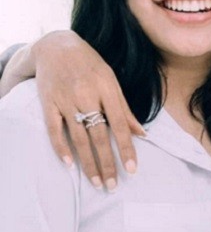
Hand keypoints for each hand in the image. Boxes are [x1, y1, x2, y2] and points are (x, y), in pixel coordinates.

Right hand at [31, 30, 144, 190]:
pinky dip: (60, 147)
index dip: (127, 148)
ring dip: (88, 162)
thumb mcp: (112, 81)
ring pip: (78, 137)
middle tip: (113, 185)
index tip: (132, 168)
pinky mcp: (48, 102)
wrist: (56, 46)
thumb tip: (142, 134)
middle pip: (99, 135)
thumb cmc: (91, 65)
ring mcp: (66, 100)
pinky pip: (54, 129)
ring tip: (96, 181)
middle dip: (107, 162)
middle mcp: (87, 95)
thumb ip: (125, 109)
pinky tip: (69, 164)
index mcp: (108, 89)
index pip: (120, 124)